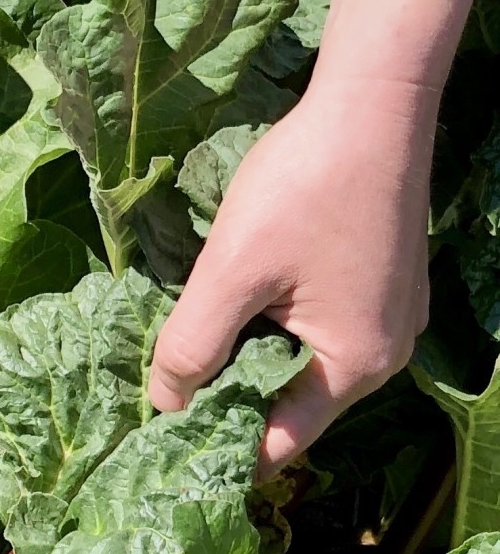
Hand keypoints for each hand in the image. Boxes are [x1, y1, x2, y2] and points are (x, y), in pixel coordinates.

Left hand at [146, 73, 438, 476]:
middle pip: (293, 406)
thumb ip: (192, 347)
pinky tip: (231, 313)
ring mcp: (390, 316)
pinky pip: (319, 329)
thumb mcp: (231, 273)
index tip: (165, 454)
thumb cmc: (305, 184)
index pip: (281, 443)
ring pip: (302, 365)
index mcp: (355, 364)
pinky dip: (274, 330)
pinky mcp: (382, 284)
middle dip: (230, 404)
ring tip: (186, 361)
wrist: (373, 99)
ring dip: (247, 363)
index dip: (221, 451)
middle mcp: (385, 352)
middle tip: (163, 405)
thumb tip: (164, 405)